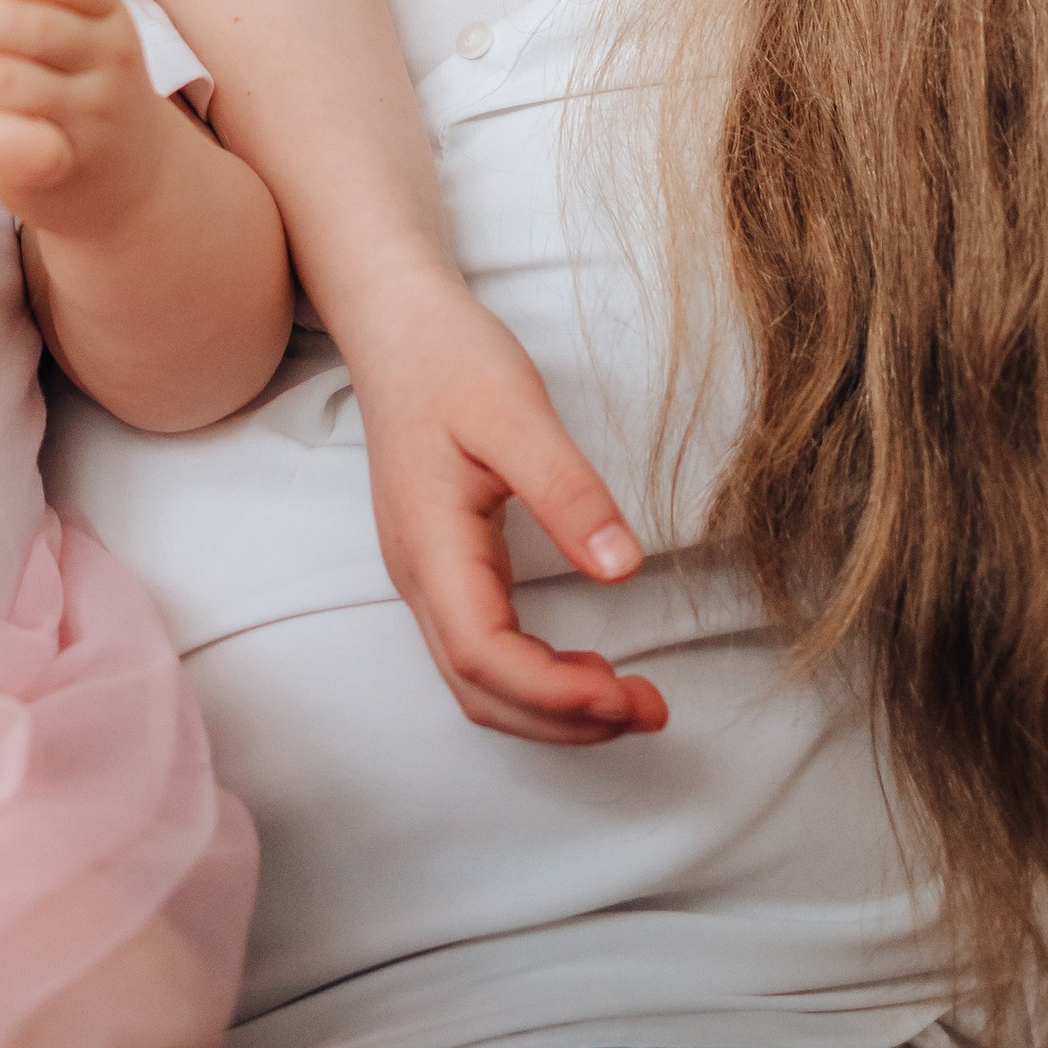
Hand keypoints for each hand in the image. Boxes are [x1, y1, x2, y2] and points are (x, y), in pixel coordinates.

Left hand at [0, 0, 172, 238]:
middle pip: (40, 29)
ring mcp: (91, 118)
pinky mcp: (68, 169)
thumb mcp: (57, 30)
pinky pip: (35, 148)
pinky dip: (0, 133)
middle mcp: (109, 61)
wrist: (129, 181)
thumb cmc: (72, 90)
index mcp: (105, 13)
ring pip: (21, 85)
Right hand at [346, 277, 670, 749]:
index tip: (625, 695)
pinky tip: (584, 667)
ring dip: (551, 709)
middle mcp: (418, 575)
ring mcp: (425, 575)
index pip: (483, 653)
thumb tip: (622, 569)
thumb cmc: (450, 360)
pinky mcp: (443, 567)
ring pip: (476, 681)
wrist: (397, 326)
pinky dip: (535, 679)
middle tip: (649, 711)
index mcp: (429, 543)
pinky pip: (482, 650)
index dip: (553, 694)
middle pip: (478, 689)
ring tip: (628, 700)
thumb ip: (566, 491)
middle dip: (563, 721)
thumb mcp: (515, 411)